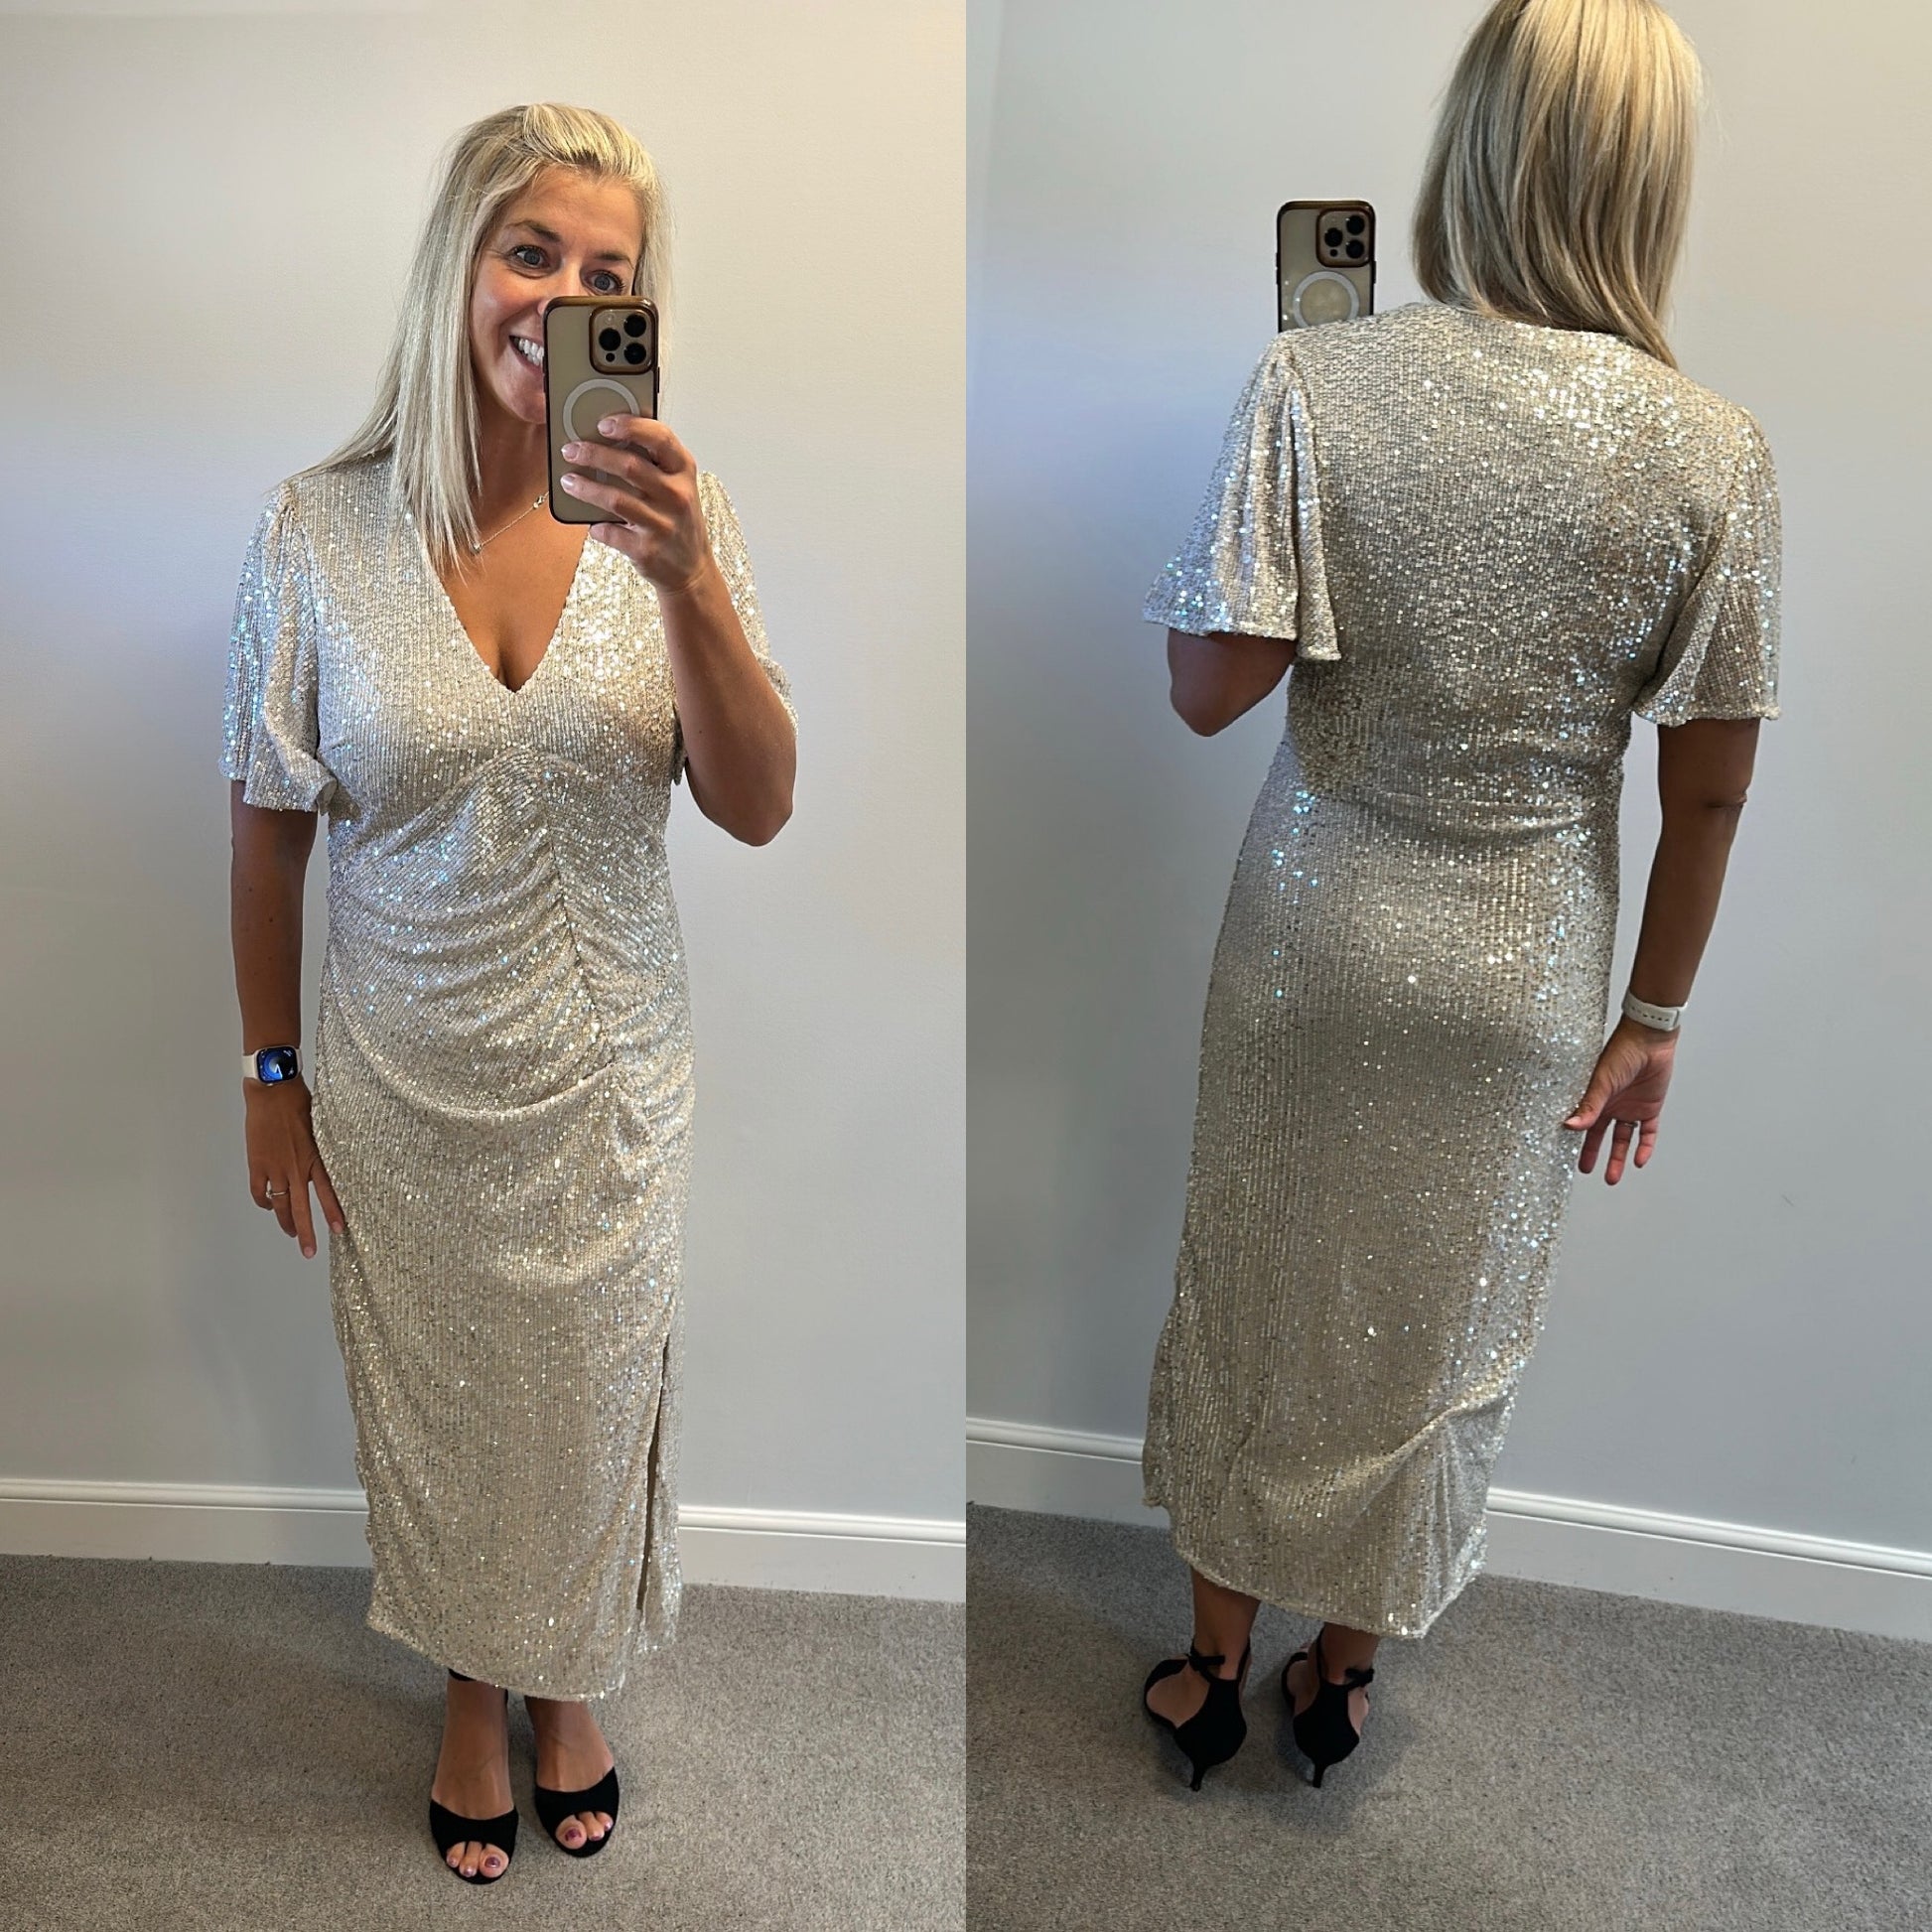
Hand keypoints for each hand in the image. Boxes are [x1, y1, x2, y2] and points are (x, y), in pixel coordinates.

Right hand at [244, 1076, 343, 1256]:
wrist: (272, 1090)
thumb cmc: (300, 1101)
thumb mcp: (321, 1125)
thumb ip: (322, 1148)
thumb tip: (328, 1161)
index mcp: (315, 1157)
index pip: (326, 1191)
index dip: (332, 1212)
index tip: (339, 1230)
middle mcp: (295, 1167)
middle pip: (300, 1207)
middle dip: (306, 1232)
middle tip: (309, 1252)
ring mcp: (274, 1167)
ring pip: (278, 1204)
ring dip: (285, 1221)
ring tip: (291, 1234)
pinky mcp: (256, 1163)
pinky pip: (259, 1191)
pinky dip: (263, 1201)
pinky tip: (267, 1206)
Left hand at [556, 415, 714, 595]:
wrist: (691, 567)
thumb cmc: (677, 518)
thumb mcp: (677, 484)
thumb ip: (653, 461)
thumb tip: (605, 439)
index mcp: (683, 471)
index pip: (660, 438)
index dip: (630, 426)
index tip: (603, 423)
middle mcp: (677, 496)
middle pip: (630, 466)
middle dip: (594, 454)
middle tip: (571, 450)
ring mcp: (663, 524)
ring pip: (615, 499)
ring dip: (586, 488)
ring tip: (568, 481)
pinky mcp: (646, 550)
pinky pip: (610, 531)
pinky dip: (595, 526)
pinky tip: (591, 522)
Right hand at [1562, 1018, 1678, 1183]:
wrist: (1650, 1040)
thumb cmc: (1621, 1052)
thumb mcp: (1601, 1082)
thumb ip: (1589, 1106)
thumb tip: (1570, 1126)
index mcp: (1594, 1097)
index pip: (1582, 1123)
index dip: (1574, 1139)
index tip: (1565, 1156)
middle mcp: (1610, 1105)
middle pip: (1600, 1135)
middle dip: (1592, 1154)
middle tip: (1586, 1170)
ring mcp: (1630, 1108)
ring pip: (1623, 1139)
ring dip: (1618, 1157)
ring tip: (1612, 1177)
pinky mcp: (1649, 1108)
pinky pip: (1647, 1133)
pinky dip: (1644, 1147)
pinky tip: (1639, 1161)